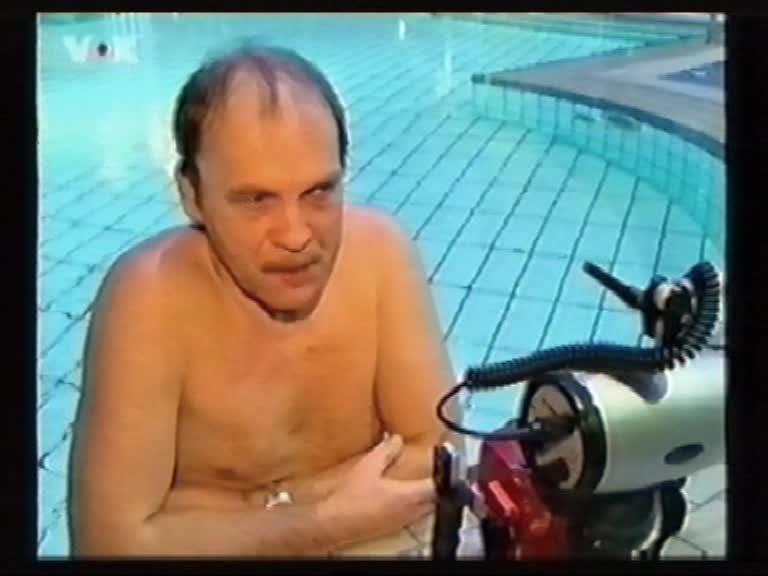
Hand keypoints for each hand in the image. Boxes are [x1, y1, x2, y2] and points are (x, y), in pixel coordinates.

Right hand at [317, 435, 435, 546]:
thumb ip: (386, 452)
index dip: (444, 475)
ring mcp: (402, 522)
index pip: (437, 487)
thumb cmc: (350, 498)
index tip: (445, 463)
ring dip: (426, 496)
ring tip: (420, 481)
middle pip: (435, 500)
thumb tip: (397, 440)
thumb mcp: (368, 467)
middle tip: (435, 471)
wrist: (333, 523)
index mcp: (408, 496)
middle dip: (438, 486)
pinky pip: (412, 515)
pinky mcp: (393, 528)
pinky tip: (401, 495)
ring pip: (425, 509)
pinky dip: (413, 504)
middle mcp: (410, 512)